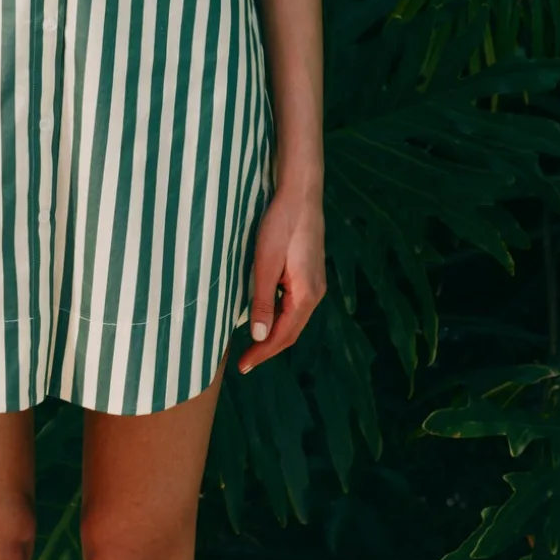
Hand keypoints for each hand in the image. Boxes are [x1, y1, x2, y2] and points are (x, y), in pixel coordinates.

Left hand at [236, 183, 324, 373]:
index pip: (283, 335)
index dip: (263, 352)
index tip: (243, 365)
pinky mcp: (310, 273)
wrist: (300, 194)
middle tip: (245, 361)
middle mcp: (316, 293)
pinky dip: (280, 317)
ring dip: (275, 333)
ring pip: (294, 318)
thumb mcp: (266, 264)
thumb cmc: (281, 225)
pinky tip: (266, 315)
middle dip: (268, 348)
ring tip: (252, 344)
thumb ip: (263, 302)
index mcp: (306, 295)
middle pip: (291, 331)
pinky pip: (295, 304)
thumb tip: (259, 337)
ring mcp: (315, 283)